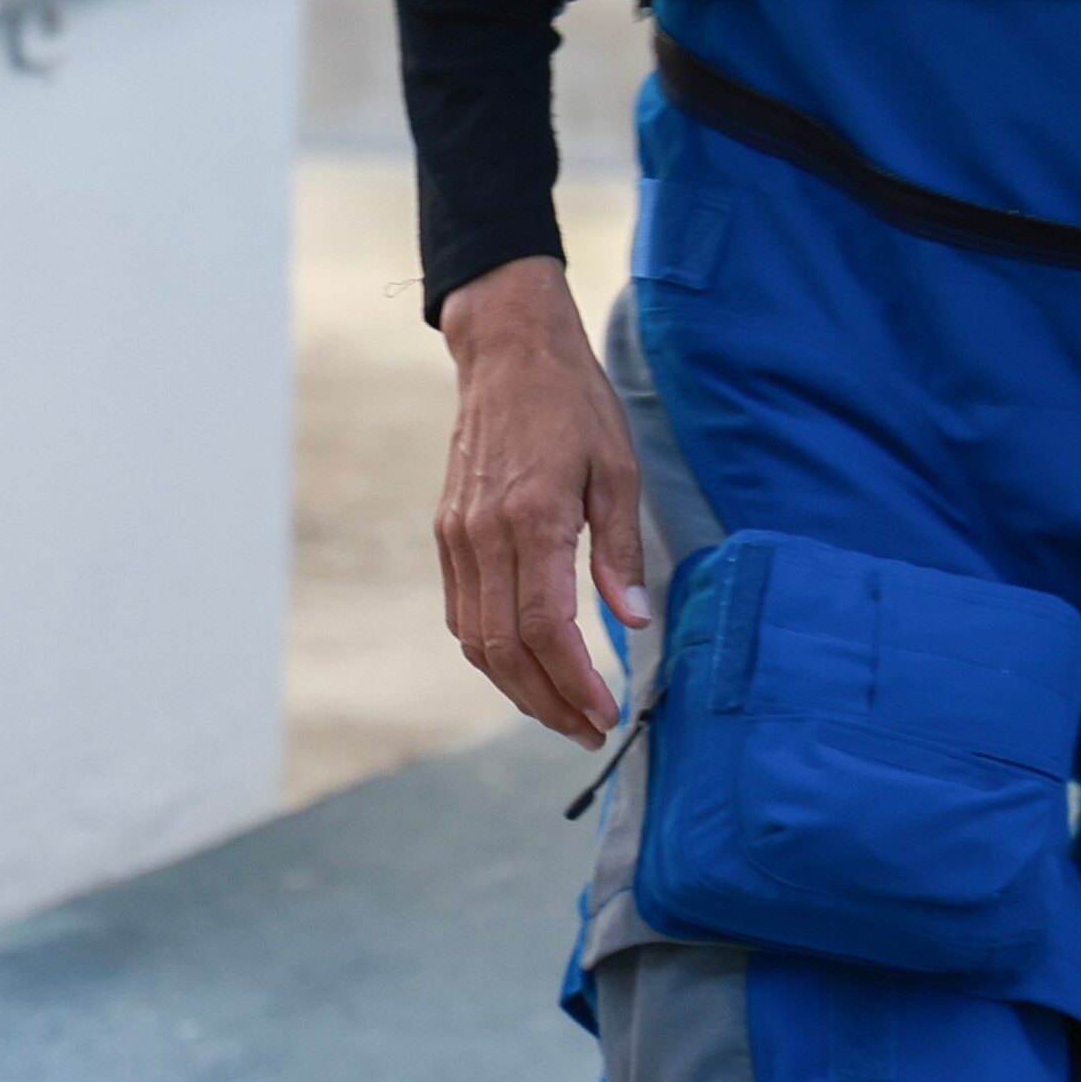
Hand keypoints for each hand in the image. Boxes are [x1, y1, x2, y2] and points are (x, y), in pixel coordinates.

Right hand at [434, 258, 655, 745]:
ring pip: (475, 639)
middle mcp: (484, 533)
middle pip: (504, 648)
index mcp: (532, 517)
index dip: (573, 682)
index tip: (605, 713)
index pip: (544, 627)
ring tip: (561, 711)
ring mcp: (458, 535)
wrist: (507, 351)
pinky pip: (462, 611)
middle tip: (588, 730)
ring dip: (516, 687)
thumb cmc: (573, 403)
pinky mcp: (448, 532)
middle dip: (547, 701)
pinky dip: (491, 651)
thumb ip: (621, 551)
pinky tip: (526, 666)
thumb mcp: (618, 468)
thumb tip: (632, 621)